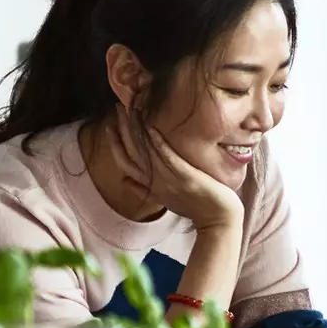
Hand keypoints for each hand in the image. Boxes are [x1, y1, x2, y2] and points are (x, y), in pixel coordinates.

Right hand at [112, 115, 243, 230]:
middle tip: (117, 108)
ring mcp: (169, 178)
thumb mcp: (163, 198)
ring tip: (130, 110)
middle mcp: (155, 181)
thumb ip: (142, 189)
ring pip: (146, 152)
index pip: (125, 163)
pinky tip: (151, 128)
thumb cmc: (193, 207)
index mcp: (150, 185)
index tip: (110, 126)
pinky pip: (168, 158)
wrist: (216, 219)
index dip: (116, 144)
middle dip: (123, 130)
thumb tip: (123, 180)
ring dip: (136, 130)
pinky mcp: (184, 176)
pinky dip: (158, 144)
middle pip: (132, 153)